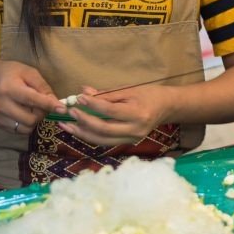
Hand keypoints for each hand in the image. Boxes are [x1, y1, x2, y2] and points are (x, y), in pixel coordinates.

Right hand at [0, 60, 60, 134]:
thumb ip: (44, 88)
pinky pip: (20, 131)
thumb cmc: (14, 73)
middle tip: (43, 104)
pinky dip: (27, 124)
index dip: (49, 105)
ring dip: (35, 120)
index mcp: (9, 88)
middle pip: (30, 119)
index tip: (63, 108)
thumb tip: (57, 104)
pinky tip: (24, 112)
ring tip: (32, 108)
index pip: (32, 100)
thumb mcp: (31, 73)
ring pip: (26, 128)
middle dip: (42, 113)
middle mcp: (1, 104)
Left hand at [55, 85, 170, 146]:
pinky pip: (105, 142)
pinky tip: (78, 130)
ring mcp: (131, 139)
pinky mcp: (127, 143)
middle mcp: (135, 130)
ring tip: (66, 125)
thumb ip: (106, 94)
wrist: (167, 108)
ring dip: (81, 133)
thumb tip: (84, 92)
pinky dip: (90, 136)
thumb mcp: (129, 90)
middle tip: (70, 112)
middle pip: (104, 129)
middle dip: (84, 121)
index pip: (110, 111)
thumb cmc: (149, 95)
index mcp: (138, 114)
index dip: (93, 105)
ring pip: (101, 140)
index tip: (78, 98)